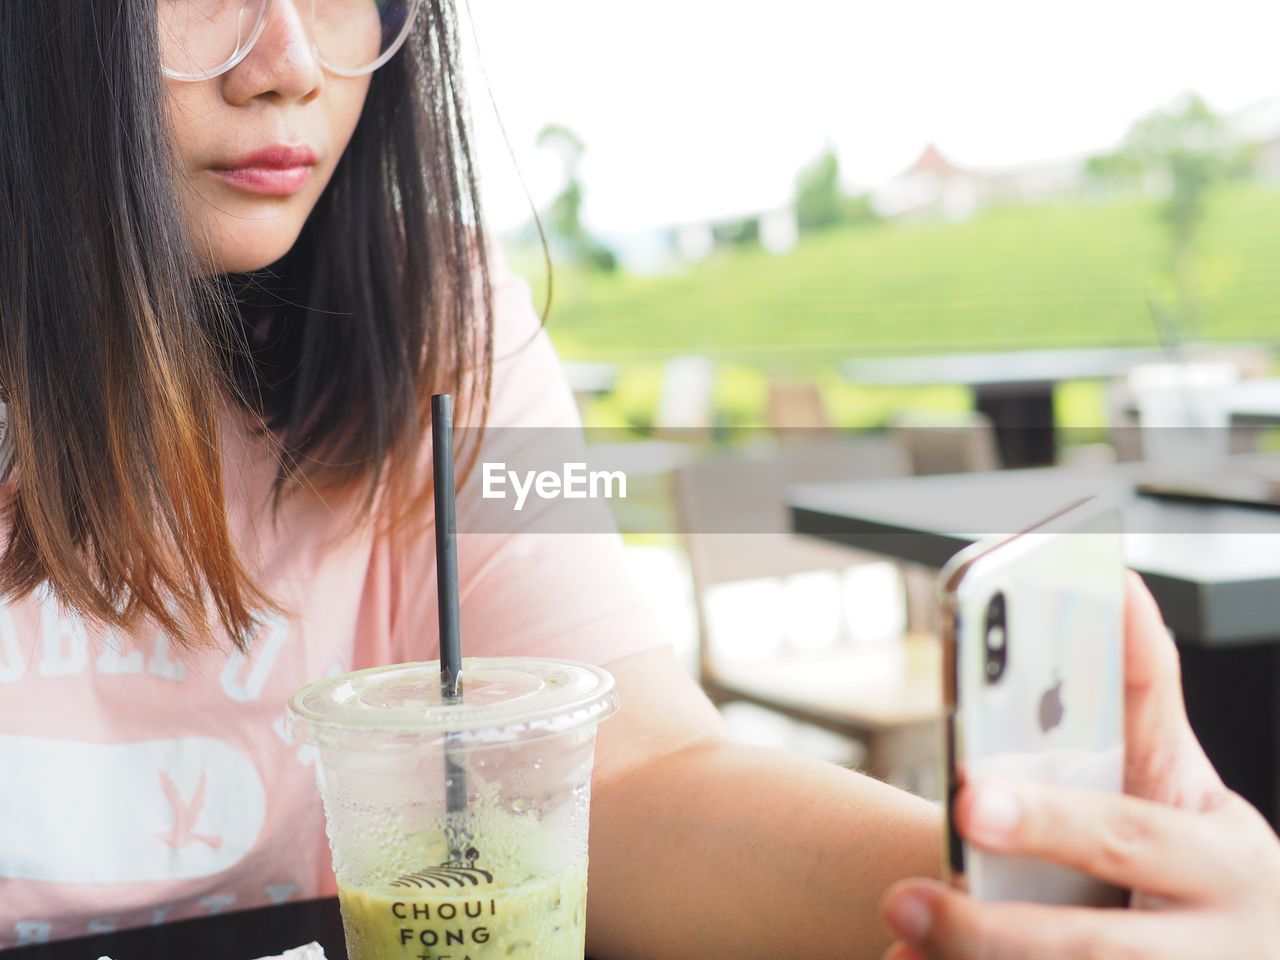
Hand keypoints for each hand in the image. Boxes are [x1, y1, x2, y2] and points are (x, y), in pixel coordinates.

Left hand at [880, 571, 1279, 958]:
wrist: (1243, 952)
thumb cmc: (1196, 853)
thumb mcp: (1185, 778)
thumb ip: (1144, 694)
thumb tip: (1116, 584)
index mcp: (1226, 864)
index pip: (1129, 836)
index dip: (1049, 823)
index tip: (968, 802)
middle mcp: (1214, 947)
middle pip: (1094, 946)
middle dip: (993, 928)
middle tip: (900, 894)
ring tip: (897, 934)